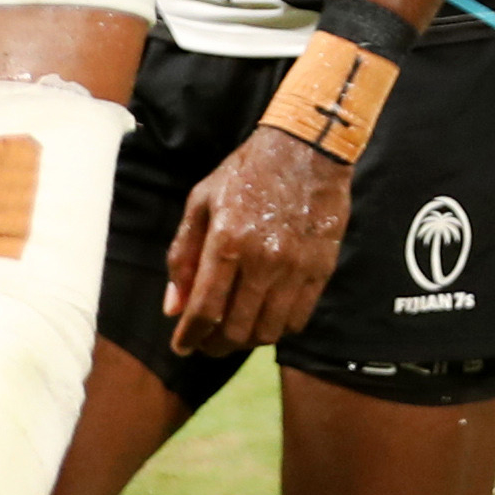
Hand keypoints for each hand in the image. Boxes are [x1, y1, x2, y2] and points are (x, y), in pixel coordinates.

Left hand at [164, 128, 353, 354]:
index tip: (181, 346)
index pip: (204, 309)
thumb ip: (183, 255)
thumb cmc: (247, 172)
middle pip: (236, 329)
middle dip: (214, 345)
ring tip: (235, 332)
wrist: (307, 148)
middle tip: (206, 342)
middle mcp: (262, 259)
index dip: (189, 336)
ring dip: (246, 341)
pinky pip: (298, 319)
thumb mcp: (202, 202)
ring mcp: (295, 267)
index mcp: (227, 240)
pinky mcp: (321, 269)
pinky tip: (266, 318)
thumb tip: (173, 307)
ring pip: (268, 331)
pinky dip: (278, 329)